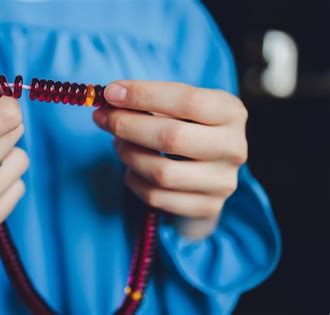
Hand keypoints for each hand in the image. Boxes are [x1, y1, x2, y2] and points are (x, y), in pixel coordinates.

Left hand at [93, 81, 247, 238]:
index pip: (187, 100)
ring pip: (162, 172)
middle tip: (102, 118)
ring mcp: (222, 182)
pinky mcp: (207, 207)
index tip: (110, 93)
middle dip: (127, 125)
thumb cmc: (187, 129)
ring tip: (118, 143)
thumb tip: (110, 99)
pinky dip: (134, 181)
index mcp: (230, 112)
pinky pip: (157, 197)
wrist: (208, 172)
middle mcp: (233, 147)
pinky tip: (131, 169)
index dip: (144, 95)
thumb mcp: (179, 108)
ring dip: (129, 155)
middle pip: (172, 137)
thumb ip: (149, 102)